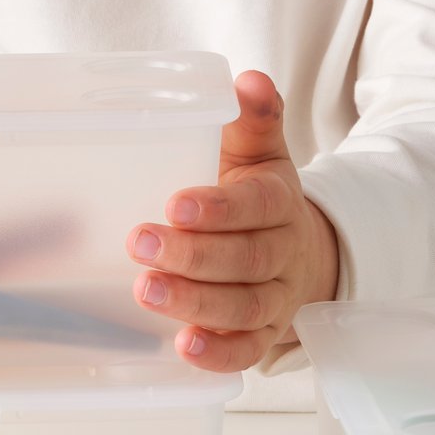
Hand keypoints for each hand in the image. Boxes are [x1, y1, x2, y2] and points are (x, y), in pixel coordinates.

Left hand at [126, 69, 338, 372]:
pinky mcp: (263, 335)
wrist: (295, 250)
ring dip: (196, 303)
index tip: (175, 203)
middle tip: (139, 244)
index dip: (221, 208)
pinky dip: (218, 354)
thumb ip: (252, 119)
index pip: (259, 206)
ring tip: (148, 292)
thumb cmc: (257, 196)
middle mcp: (284, 255)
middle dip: (194, 255)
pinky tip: (182, 347)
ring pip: (245, 307)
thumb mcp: (258, 153)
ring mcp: (276, 300)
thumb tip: (246, 81)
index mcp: (280, 202)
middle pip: (247, 261)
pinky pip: (246, 352)